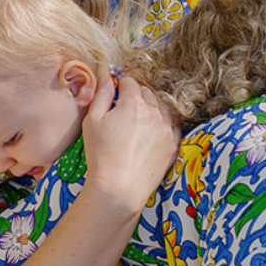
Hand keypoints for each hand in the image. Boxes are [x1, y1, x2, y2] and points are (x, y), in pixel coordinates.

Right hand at [82, 73, 178, 215]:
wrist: (119, 188)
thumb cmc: (102, 156)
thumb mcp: (93, 121)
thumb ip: (102, 95)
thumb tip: (108, 78)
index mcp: (134, 103)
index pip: (130, 82)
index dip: (121, 85)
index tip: (116, 93)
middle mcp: (154, 112)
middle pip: (147, 93)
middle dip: (136, 97)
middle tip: (124, 111)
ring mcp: (166, 128)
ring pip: (161, 108)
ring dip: (151, 109)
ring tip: (137, 124)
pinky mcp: (173, 143)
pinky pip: (171, 124)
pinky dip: (162, 124)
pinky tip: (150, 134)